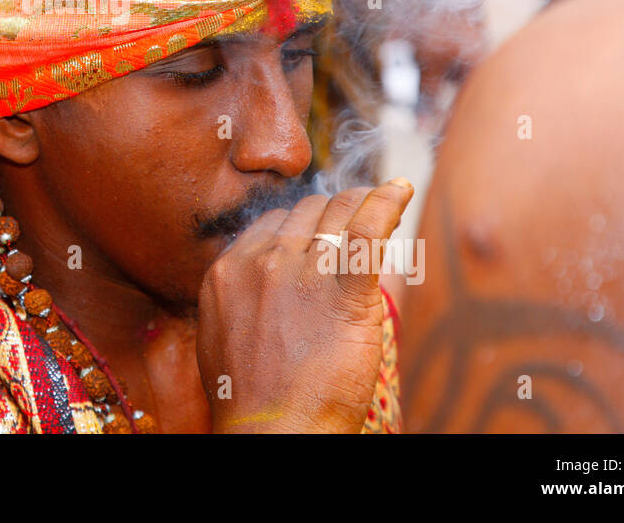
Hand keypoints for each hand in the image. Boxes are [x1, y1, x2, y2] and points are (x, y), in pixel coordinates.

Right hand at [196, 180, 412, 432]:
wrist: (273, 434)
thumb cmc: (251, 400)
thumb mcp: (222, 335)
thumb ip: (242, 297)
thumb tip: (266, 283)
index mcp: (229, 271)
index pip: (274, 222)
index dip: (305, 225)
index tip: (325, 233)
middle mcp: (262, 262)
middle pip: (308, 211)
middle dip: (335, 214)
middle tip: (359, 224)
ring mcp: (301, 274)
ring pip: (338, 212)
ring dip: (363, 206)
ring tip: (385, 207)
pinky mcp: (342, 292)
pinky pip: (367, 230)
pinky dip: (387, 203)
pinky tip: (401, 190)